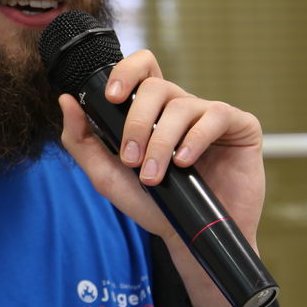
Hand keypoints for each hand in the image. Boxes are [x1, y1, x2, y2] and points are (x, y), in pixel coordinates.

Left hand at [58, 50, 266, 306]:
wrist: (190, 238)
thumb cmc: (152, 205)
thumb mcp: (107, 176)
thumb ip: (81, 140)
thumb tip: (66, 100)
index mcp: (153, 110)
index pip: (142, 68)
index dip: (125, 71)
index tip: (111, 97)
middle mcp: (182, 107)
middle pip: (156, 87)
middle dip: (137, 123)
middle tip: (130, 159)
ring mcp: (211, 115)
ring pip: (181, 106)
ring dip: (161, 143)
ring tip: (154, 176)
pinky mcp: (240, 127)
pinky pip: (215, 117)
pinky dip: (194, 140)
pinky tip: (184, 163)